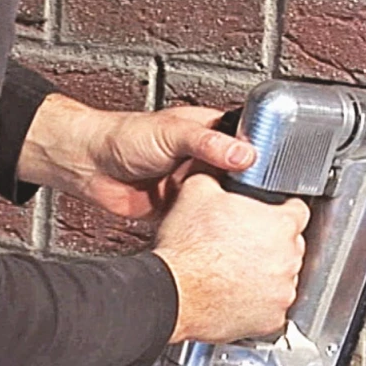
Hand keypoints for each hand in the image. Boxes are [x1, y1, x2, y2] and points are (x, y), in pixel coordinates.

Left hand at [18, 94, 255, 217]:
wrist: (86, 167)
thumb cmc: (122, 137)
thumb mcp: (171, 134)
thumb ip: (208, 143)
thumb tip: (245, 154)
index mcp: (209, 132)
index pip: (249, 142)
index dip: (264, 156)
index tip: (279, 173)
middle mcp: (206, 158)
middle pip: (242, 176)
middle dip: (253, 190)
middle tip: (271, 204)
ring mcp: (194, 183)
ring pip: (225, 200)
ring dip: (233, 210)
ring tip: (253, 221)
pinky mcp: (182, 207)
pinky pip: (204, 219)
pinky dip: (211, 227)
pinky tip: (223, 232)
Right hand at [153, 174, 310, 343]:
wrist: (172, 293)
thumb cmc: (186, 248)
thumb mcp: (197, 193)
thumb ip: (218, 178)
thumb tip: (219, 169)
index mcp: (280, 224)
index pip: (298, 211)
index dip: (283, 210)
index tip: (271, 215)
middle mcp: (288, 258)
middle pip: (291, 245)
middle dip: (272, 244)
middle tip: (244, 244)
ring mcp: (283, 291)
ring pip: (283, 278)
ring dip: (267, 274)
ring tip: (237, 271)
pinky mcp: (272, 319)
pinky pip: (273, 308)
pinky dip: (260, 304)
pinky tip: (238, 294)